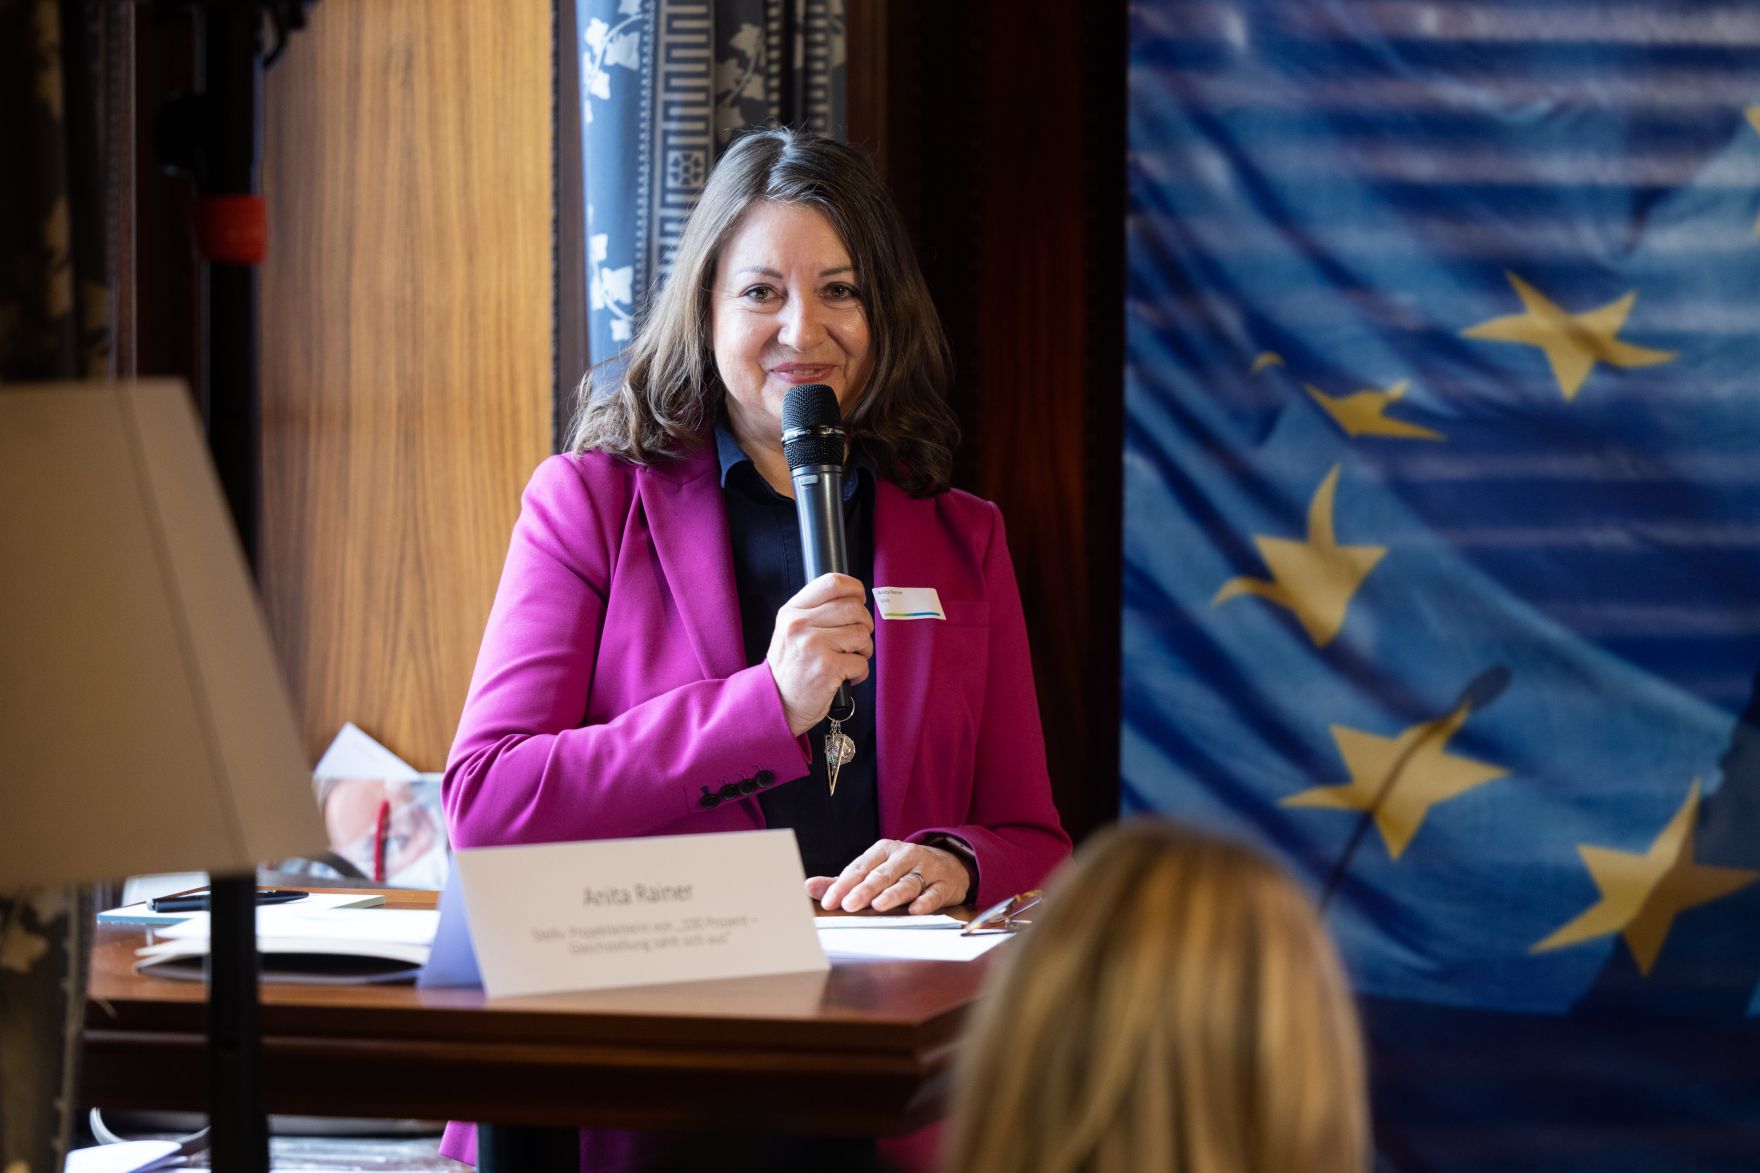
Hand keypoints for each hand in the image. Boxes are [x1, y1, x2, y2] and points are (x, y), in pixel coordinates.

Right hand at [767, 572, 872, 736]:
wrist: (776, 703)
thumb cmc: (790, 668)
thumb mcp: (790, 631)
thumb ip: (815, 612)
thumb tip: (853, 600)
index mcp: (792, 611)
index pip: (832, 582)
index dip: (854, 589)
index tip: (859, 600)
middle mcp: (800, 624)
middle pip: (854, 608)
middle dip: (864, 624)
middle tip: (857, 639)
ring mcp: (814, 645)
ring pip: (861, 634)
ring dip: (863, 650)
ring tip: (849, 660)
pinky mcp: (827, 668)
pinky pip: (861, 662)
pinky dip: (860, 672)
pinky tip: (845, 677)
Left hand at [807, 839, 970, 913]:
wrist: (951, 864)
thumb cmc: (904, 869)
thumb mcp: (875, 869)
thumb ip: (843, 881)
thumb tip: (809, 887)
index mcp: (883, 850)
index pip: (860, 867)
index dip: (844, 884)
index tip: (830, 901)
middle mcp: (904, 856)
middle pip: (882, 874)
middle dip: (864, 889)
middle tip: (849, 904)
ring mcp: (926, 869)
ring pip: (907, 882)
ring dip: (892, 894)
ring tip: (878, 905)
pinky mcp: (943, 885)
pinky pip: (934, 893)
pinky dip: (925, 902)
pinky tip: (914, 910)